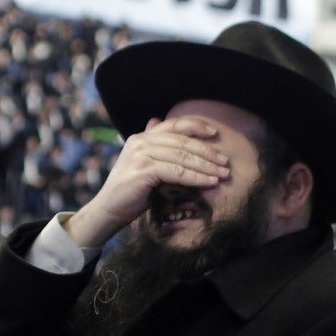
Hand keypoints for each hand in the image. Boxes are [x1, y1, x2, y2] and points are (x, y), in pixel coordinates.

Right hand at [64, 116, 230, 250]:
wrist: (109, 210)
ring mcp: (140, 155)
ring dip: (206, 166)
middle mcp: (140, 142)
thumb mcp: (147, 168)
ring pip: (182, 156)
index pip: (173, 125)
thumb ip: (160, 153)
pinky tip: (209, 182)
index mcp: (142, 138)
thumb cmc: (130, 192)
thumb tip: (166, 134)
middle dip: (207, 151)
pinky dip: (196, 177)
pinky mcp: (143, 170)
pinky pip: (176, 172)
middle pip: (182, 141)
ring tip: (222, 174)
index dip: (196, 126)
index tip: (215, 132)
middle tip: (226, 161)